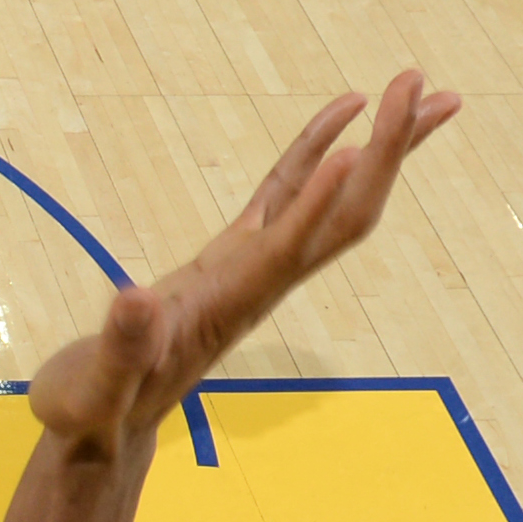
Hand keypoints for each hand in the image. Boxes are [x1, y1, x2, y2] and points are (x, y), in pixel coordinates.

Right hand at [27, 74, 458, 455]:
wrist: (104, 431)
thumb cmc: (93, 413)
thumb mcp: (94, 388)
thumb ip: (120, 348)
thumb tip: (135, 301)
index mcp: (228, 306)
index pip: (286, 251)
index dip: (318, 204)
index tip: (360, 147)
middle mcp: (259, 283)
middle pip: (342, 217)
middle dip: (386, 155)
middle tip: (429, 90)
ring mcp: (252, 267)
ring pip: (331, 198)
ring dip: (381, 146)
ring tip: (423, 91)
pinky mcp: (233, 255)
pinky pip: (287, 192)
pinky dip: (316, 150)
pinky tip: (343, 115)